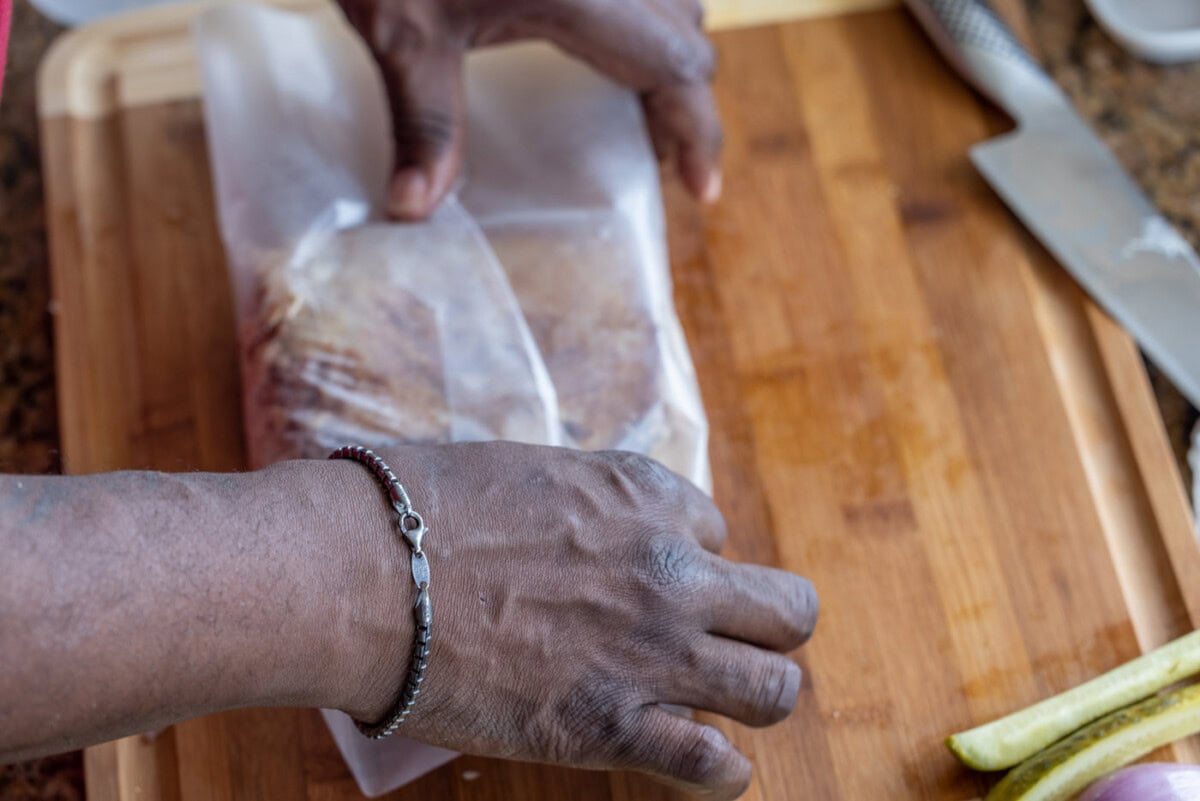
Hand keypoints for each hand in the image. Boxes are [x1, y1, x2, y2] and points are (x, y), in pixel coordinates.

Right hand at [332, 442, 816, 799]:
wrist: (364, 574)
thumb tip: (588, 529)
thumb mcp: (526, 471)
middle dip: (763, 625)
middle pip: (787, 609)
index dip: (684, 559)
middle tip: (720, 640)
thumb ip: (584, 501)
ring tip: (724, 703)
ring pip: (776, 688)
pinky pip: (716, 767)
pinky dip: (720, 772)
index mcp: (643, 494)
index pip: (714, 531)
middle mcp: (668, 569)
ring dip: (757, 695)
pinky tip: (703, 764)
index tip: (641, 579)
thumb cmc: (418, 510)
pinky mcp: (612, 726)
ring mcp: (651, 651)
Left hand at [335, 0, 722, 219]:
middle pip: (686, 31)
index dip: (699, 131)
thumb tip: (413, 207)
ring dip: (666, 51)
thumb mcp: (400, 27)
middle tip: (657, 154)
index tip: (702, 188)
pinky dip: (644, 16)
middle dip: (682, 99)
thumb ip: (423, 120)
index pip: (675, 65)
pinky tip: (608, 39)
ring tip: (637, 103)